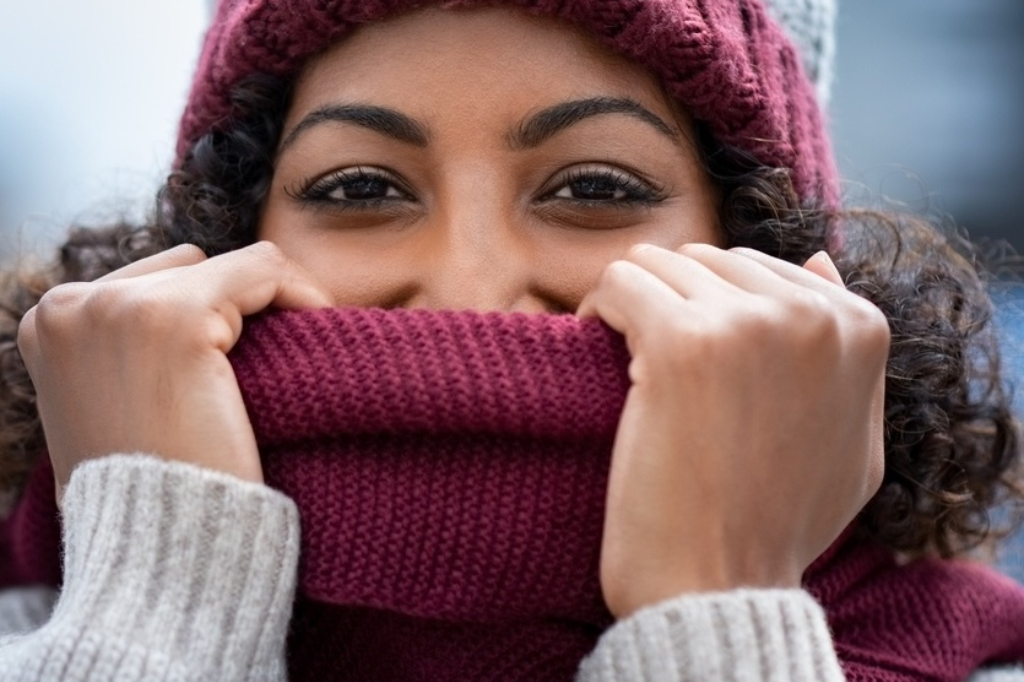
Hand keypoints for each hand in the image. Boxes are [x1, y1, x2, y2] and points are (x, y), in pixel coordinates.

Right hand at [17, 242, 332, 503]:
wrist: (158, 556)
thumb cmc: (152, 491)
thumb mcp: (119, 406)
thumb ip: (133, 352)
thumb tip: (206, 317)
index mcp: (52, 322)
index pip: (156, 279)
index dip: (217, 312)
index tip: (260, 350)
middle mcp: (71, 304)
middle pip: (193, 268)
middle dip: (240, 309)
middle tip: (284, 358)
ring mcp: (118, 307)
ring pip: (234, 265)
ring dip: (274, 303)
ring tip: (304, 347)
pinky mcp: (174, 320)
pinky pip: (264, 269)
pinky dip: (301, 293)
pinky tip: (321, 327)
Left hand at [578, 244, 887, 617]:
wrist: (720, 586)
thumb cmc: (777, 522)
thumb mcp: (853, 440)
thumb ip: (846, 353)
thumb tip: (817, 261)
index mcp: (859, 328)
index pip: (757, 268)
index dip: (711, 307)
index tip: (688, 353)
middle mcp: (809, 315)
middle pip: (705, 260)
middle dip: (672, 301)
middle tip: (648, 358)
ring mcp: (746, 325)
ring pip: (657, 264)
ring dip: (633, 305)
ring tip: (624, 355)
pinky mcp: (682, 343)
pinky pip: (618, 282)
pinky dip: (597, 309)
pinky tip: (594, 346)